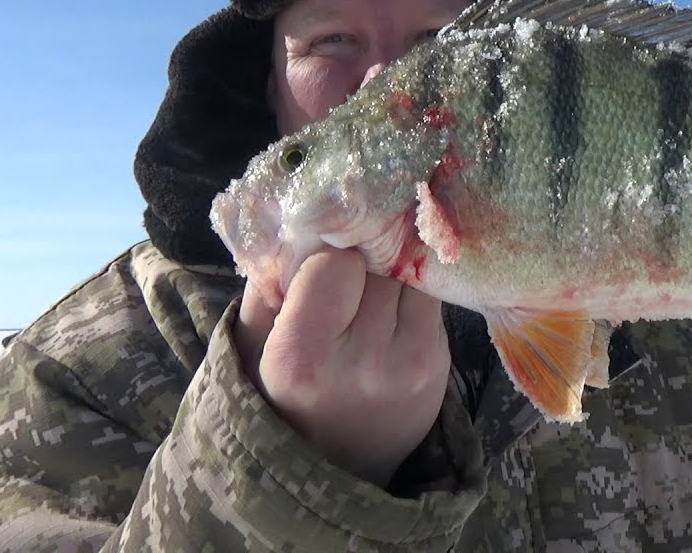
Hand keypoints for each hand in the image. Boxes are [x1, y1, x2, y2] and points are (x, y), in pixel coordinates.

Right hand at [233, 247, 450, 487]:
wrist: (335, 469)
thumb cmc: (283, 397)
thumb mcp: (252, 344)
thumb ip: (268, 281)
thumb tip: (295, 221)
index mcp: (302, 357)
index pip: (334, 262)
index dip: (327, 254)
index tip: (319, 263)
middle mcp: (362, 363)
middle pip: (378, 263)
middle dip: (362, 258)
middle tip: (348, 272)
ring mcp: (409, 365)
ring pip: (411, 274)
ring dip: (392, 272)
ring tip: (369, 292)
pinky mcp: (440, 364)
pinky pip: (431, 298)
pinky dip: (411, 295)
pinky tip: (390, 314)